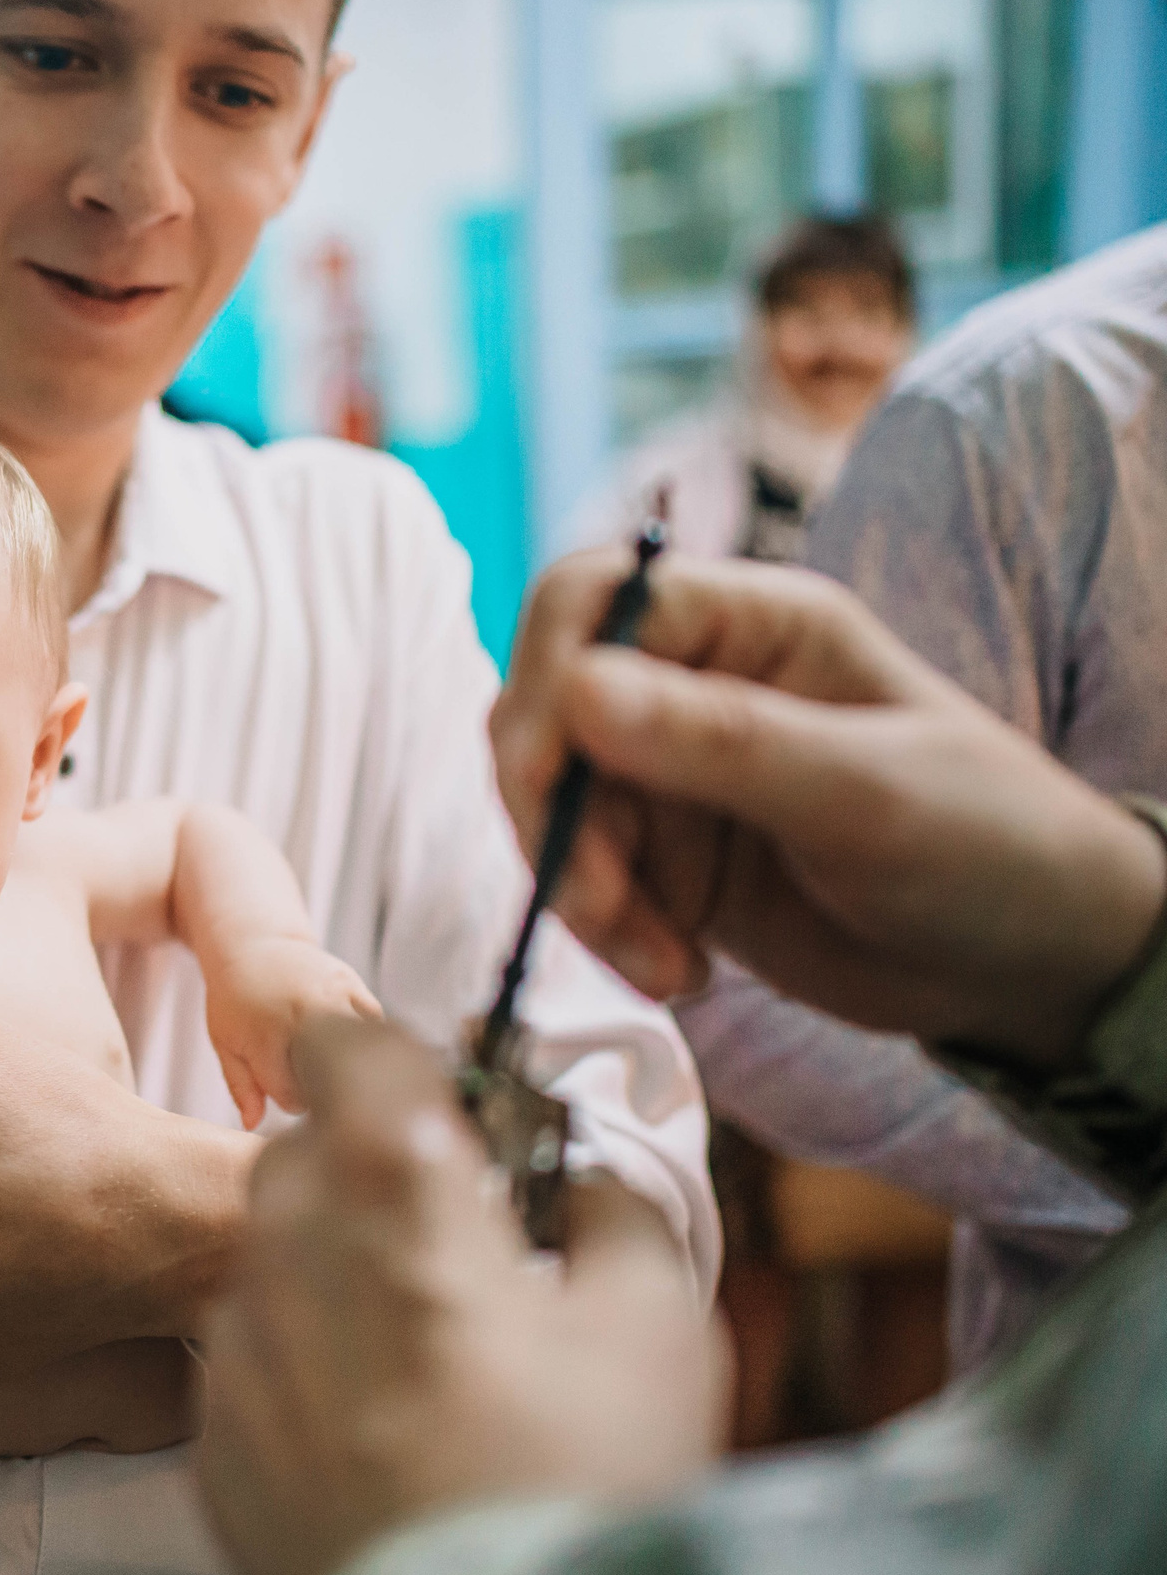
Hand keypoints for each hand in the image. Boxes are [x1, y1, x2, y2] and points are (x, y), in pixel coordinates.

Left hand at [198, 1016, 722, 1574]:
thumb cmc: (577, 1492)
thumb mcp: (657, 1326)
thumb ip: (613, 1210)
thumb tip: (580, 1177)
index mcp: (395, 1189)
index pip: (343, 1040)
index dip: (389, 1057)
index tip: (435, 1094)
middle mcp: (290, 1247)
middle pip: (302, 1146)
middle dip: (371, 1170)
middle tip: (458, 1237)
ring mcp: (238, 1344)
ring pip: (270, 1251)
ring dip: (334, 1268)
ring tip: (426, 1346)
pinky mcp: (212, 1432)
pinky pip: (249, 1352)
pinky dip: (302, 1361)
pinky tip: (378, 1419)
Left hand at [205, 933, 382, 1127]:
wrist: (253, 943)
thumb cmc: (234, 998)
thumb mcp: (225, 1041)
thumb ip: (240, 1086)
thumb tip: (252, 1125)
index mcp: (266, 1035)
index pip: (293, 1096)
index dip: (291, 1103)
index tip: (289, 1095)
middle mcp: (301, 1015)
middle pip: (330, 1077)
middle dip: (324, 1090)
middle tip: (316, 1086)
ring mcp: (330, 996)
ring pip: (357, 1050)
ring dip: (350, 1065)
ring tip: (337, 1068)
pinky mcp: (351, 982)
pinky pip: (373, 1022)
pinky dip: (367, 1038)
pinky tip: (353, 1044)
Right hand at [492, 553, 1166, 1069]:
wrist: (1033, 967)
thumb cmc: (989, 845)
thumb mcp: (862, 792)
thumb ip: (720, 742)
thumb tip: (574, 689)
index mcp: (754, 624)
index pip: (592, 603)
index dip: (547, 677)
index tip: (541, 774)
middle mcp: (697, 684)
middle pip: (548, 710)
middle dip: (555, 811)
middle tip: (597, 900)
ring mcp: (674, 773)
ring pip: (556, 806)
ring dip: (583, 889)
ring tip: (663, 962)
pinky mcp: (666, 857)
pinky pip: (583, 878)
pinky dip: (605, 932)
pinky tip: (680, 971)